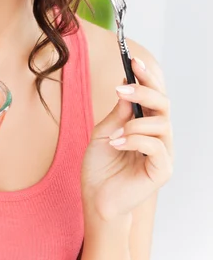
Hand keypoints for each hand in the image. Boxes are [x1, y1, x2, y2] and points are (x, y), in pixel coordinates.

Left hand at [81, 57, 172, 221]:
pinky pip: (155, 146)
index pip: (154, 95)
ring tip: (114, 134)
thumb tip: (127, 86)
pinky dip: (134, 140)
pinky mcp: (162, 170)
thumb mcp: (104, 132)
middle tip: (121, 87)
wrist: (95, 200)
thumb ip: (118, 113)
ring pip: (162, 123)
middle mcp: (158, 136)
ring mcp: (163, 153)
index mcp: (146, 124)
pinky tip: (116, 144)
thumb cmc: (100, 168)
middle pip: (164, 104)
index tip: (132, 59)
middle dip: (145, 89)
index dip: (147, 76)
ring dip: (134, 123)